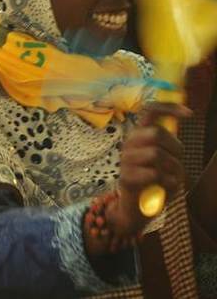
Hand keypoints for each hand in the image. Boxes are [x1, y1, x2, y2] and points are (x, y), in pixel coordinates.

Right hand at [109, 103, 190, 235]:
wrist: (136, 208)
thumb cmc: (155, 181)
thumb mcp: (165, 159)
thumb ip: (169, 144)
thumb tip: (177, 126)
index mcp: (140, 135)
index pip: (150, 112)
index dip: (170, 108)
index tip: (189, 114)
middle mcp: (130, 143)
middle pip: (156, 133)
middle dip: (174, 149)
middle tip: (177, 163)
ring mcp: (126, 160)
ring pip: (156, 154)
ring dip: (172, 168)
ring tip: (171, 177)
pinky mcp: (127, 177)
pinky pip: (154, 174)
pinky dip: (168, 182)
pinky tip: (167, 186)